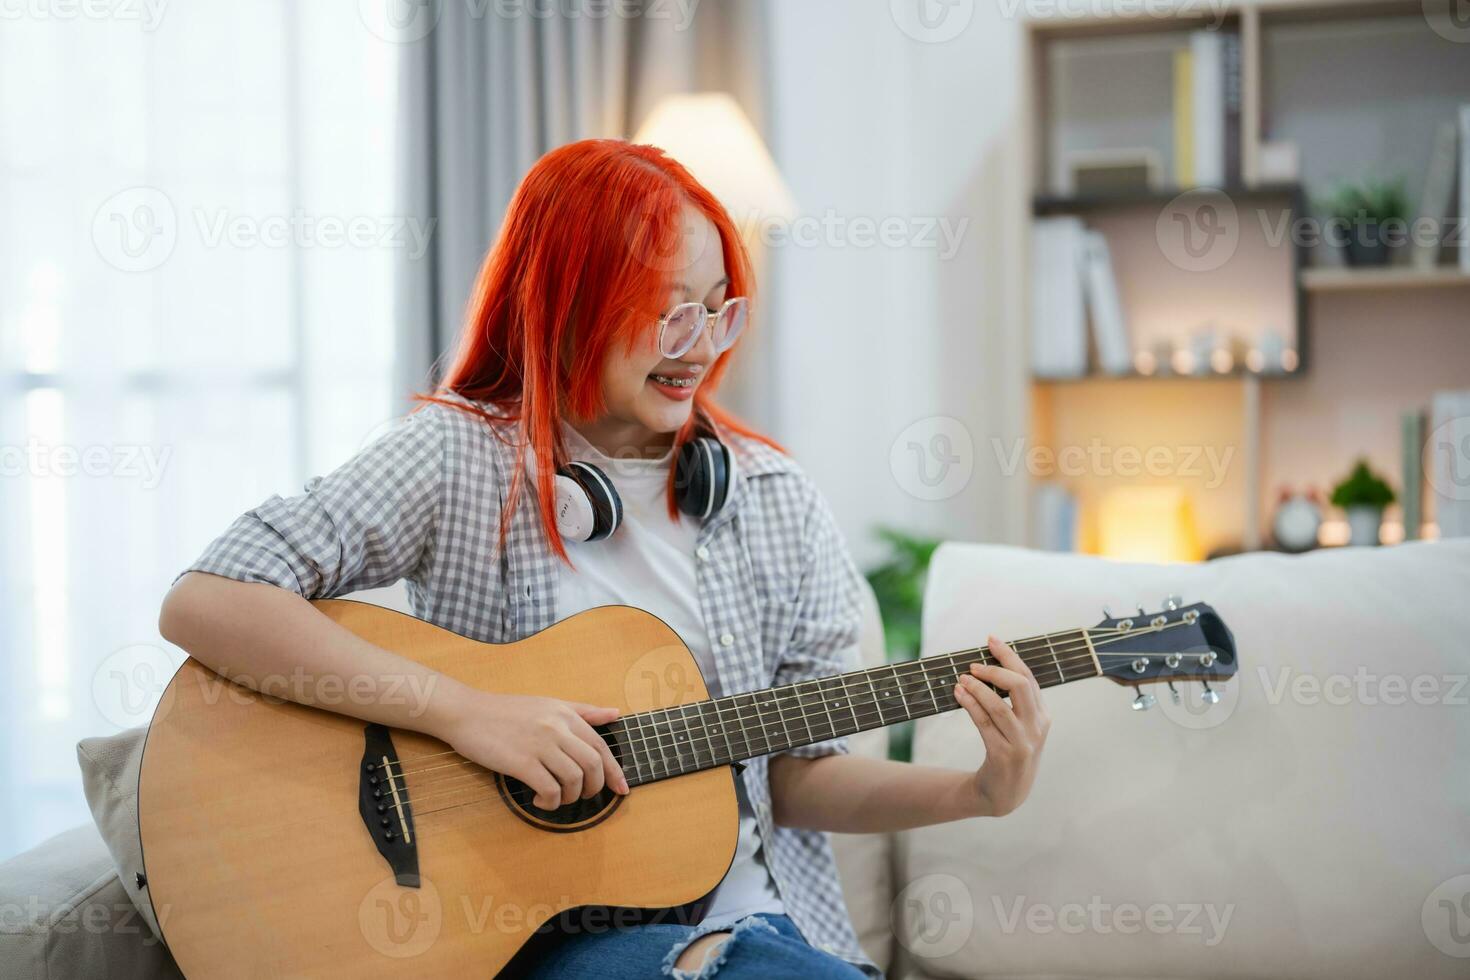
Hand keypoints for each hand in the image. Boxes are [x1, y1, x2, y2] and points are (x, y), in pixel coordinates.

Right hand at [433, 688, 628, 809]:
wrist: (467, 713)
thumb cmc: (506, 711)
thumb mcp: (549, 704)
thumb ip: (583, 711)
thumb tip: (615, 713)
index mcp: (566, 714)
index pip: (601, 747)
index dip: (615, 771)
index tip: (622, 789)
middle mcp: (557, 728)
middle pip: (593, 765)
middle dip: (595, 787)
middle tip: (583, 797)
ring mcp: (540, 745)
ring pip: (574, 780)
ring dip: (571, 797)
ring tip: (558, 799)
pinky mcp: (521, 762)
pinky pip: (550, 790)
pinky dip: (551, 803)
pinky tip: (540, 801)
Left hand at [954, 635, 1050, 817]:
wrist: (1005, 794)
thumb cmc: (1009, 751)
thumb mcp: (1020, 726)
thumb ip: (1014, 701)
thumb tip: (991, 664)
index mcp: (1043, 716)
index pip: (1029, 678)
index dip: (1009, 656)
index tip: (991, 640)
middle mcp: (1037, 728)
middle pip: (1020, 686)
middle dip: (996, 669)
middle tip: (974, 665)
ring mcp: (1021, 743)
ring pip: (999, 706)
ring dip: (977, 688)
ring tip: (961, 678)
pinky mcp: (1003, 755)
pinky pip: (984, 724)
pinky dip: (970, 705)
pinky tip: (959, 694)